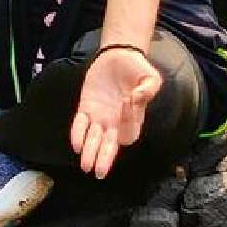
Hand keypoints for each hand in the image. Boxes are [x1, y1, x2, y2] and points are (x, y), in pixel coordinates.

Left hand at [70, 47, 161, 179]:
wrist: (118, 55)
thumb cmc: (136, 69)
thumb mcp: (150, 77)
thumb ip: (148, 88)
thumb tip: (138, 97)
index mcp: (133, 118)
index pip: (128, 129)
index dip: (128, 119)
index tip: (128, 100)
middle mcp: (115, 122)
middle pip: (110, 144)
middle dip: (104, 158)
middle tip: (99, 172)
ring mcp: (100, 116)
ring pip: (94, 139)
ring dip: (89, 151)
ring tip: (85, 164)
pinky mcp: (86, 106)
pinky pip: (80, 124)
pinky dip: (77, 133)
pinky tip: (76, 144)